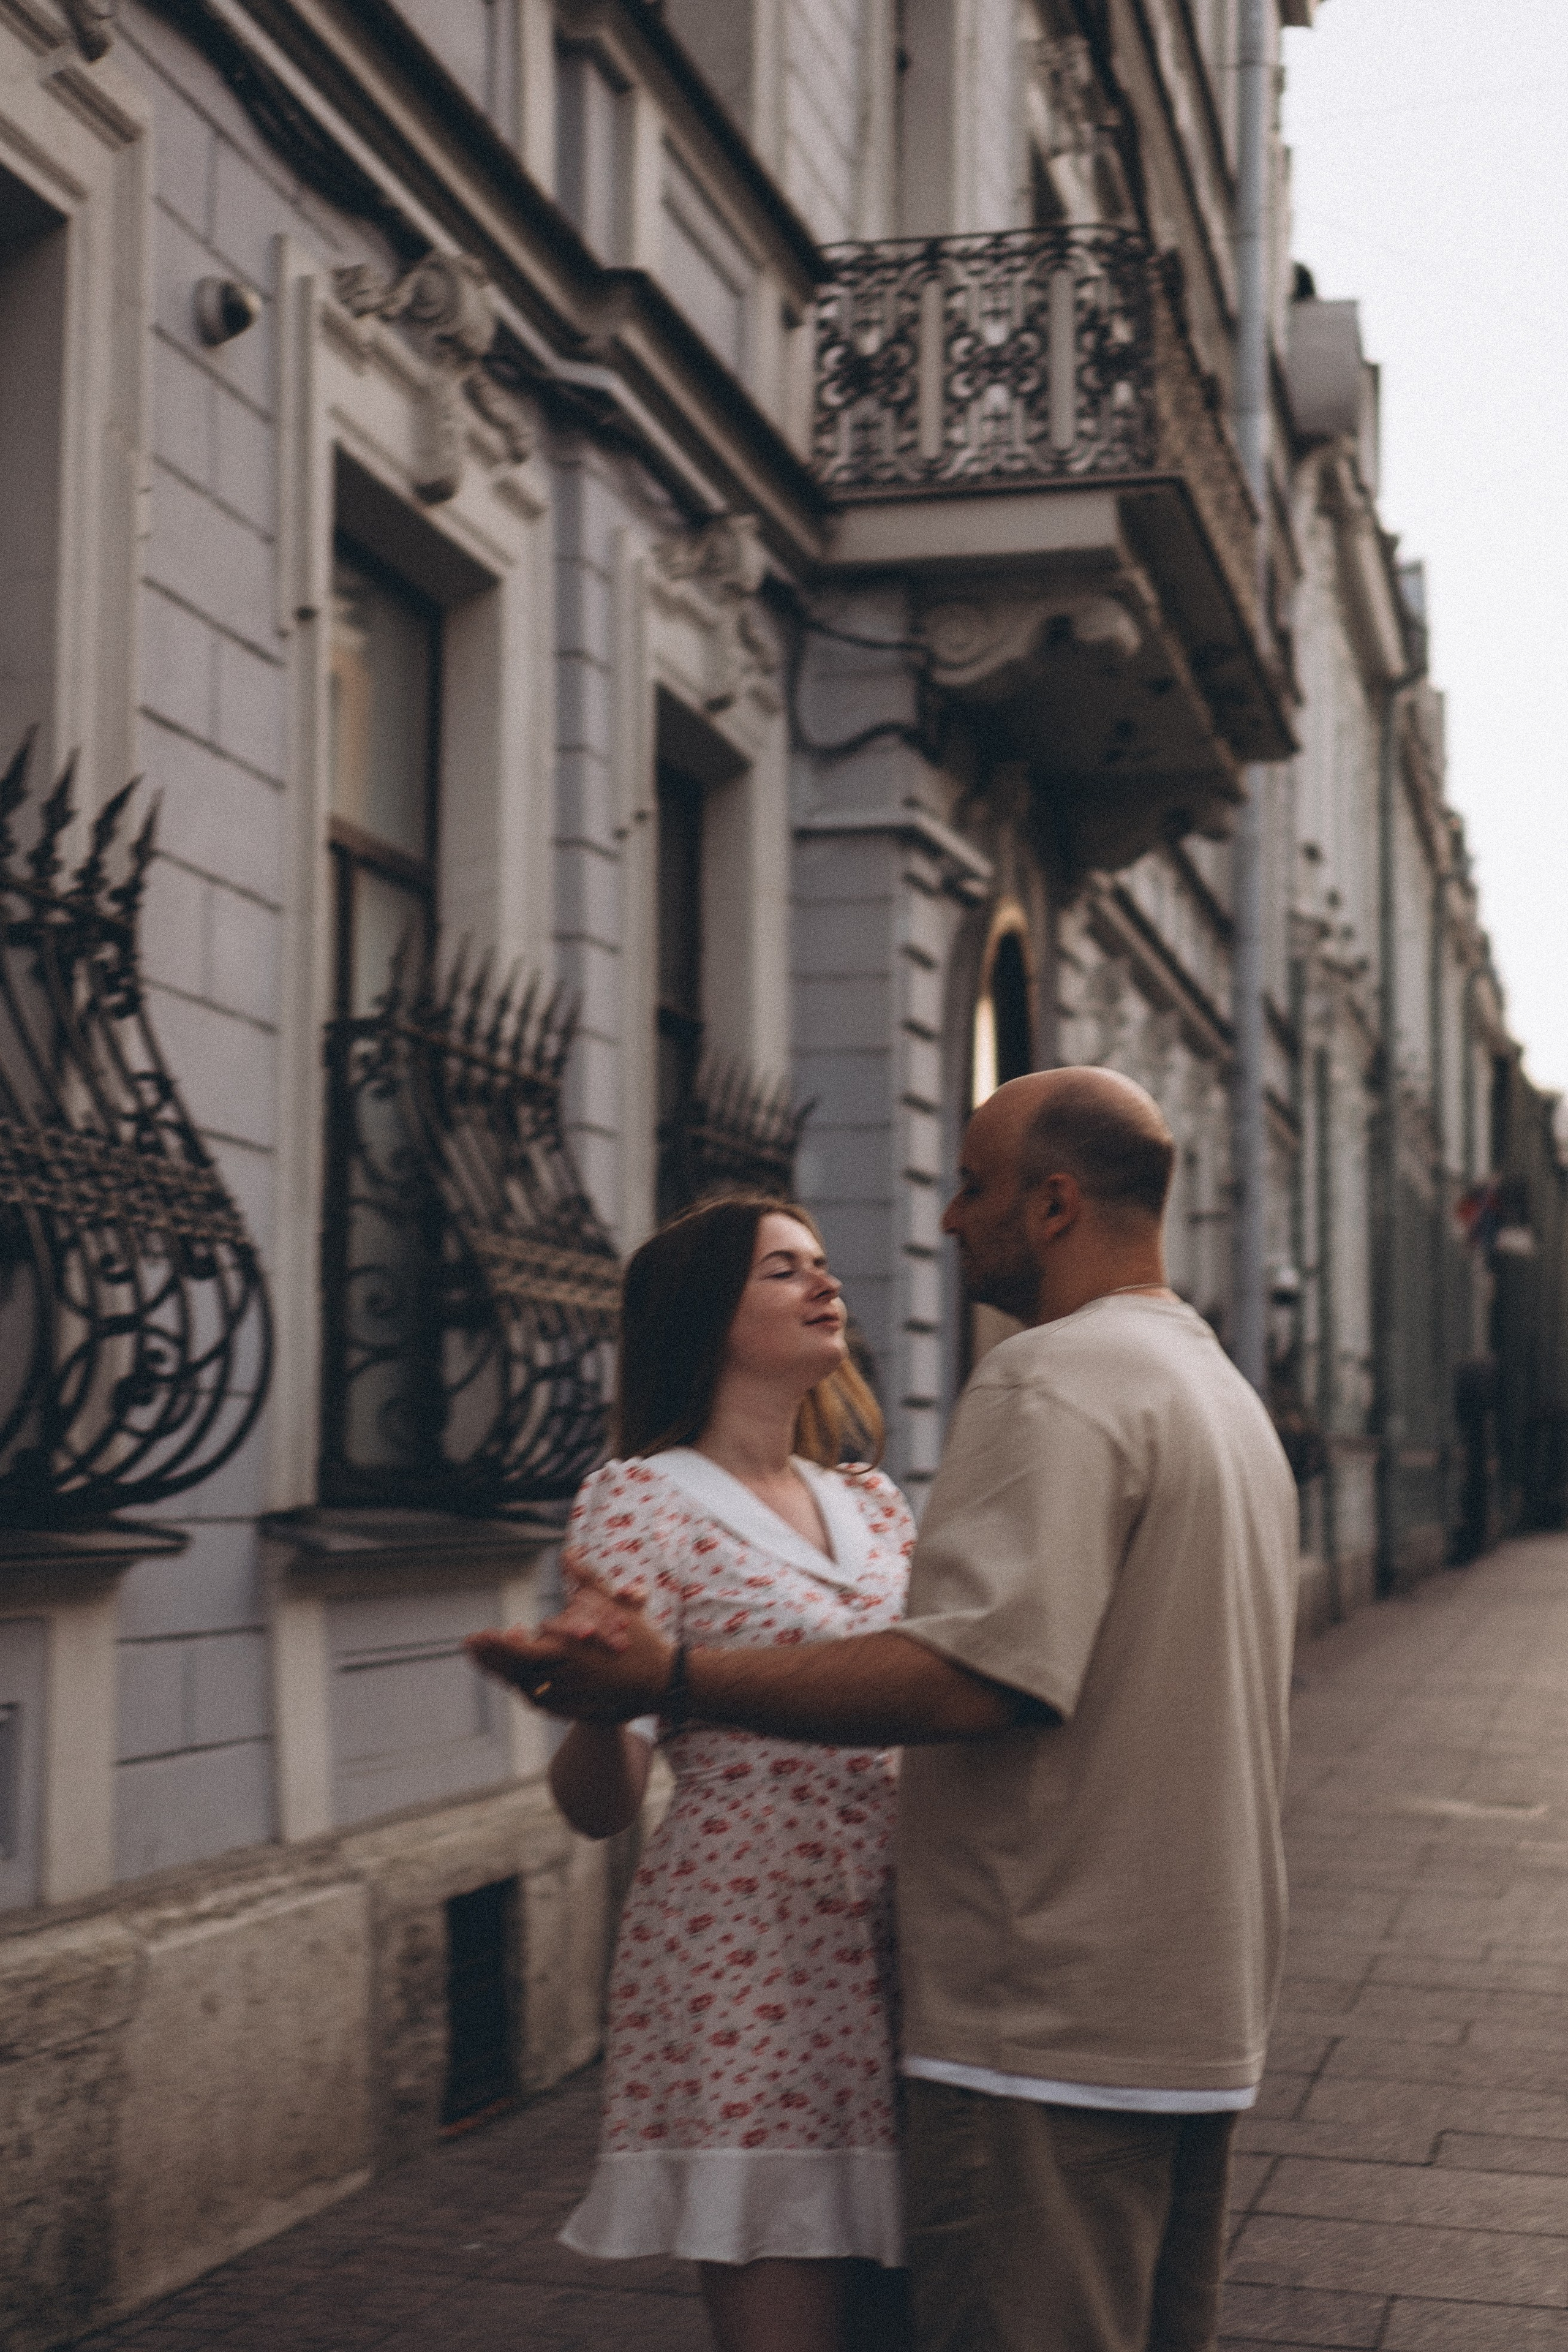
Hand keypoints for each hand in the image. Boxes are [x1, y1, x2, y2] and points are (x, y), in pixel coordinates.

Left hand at [465, 1585, 673, 1722]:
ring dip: (504, 1674)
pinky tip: (518, 1678)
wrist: (663, 1681)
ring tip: (486, 1659)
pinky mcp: (575, 1710)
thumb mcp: (612, 1605)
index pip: (519, 1650)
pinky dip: (526, 1689)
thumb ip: (585, 1579)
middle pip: (515, 1671)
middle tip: (470, 1647)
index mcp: (567, 1652)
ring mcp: (568, 1698)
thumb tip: (567, 1552)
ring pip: (525, 1688)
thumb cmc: (639, 1640)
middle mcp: (562, 1678)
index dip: (494, 1645)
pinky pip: (541, 1702)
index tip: (472, 1638)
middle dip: (490, 1658)